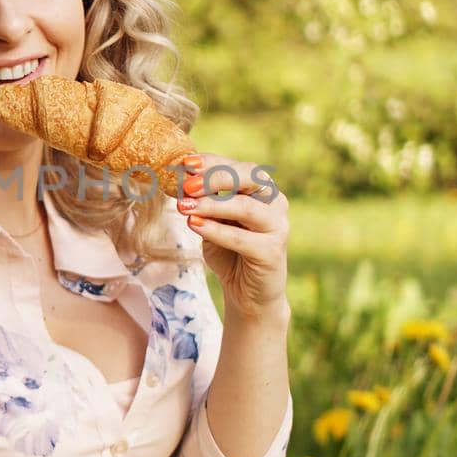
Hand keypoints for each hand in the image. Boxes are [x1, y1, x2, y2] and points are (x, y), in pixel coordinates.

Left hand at [177, 153, 288, 320]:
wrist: (248, 293)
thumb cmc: (229, 251)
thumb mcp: (212, 221)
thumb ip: (203, 202)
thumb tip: (179, 181)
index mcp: (261, 188)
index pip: (237, 167)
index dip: (212, 162)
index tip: (185, 163)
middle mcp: (275, 202)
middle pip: (249, 177)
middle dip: (215, 177)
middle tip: (187, 184)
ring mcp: (277, 226)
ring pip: (245, 207)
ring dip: (211, 204)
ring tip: (183, 206)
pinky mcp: (272, 251)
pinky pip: (241, 238)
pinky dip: (216, 230)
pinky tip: (194, 224)